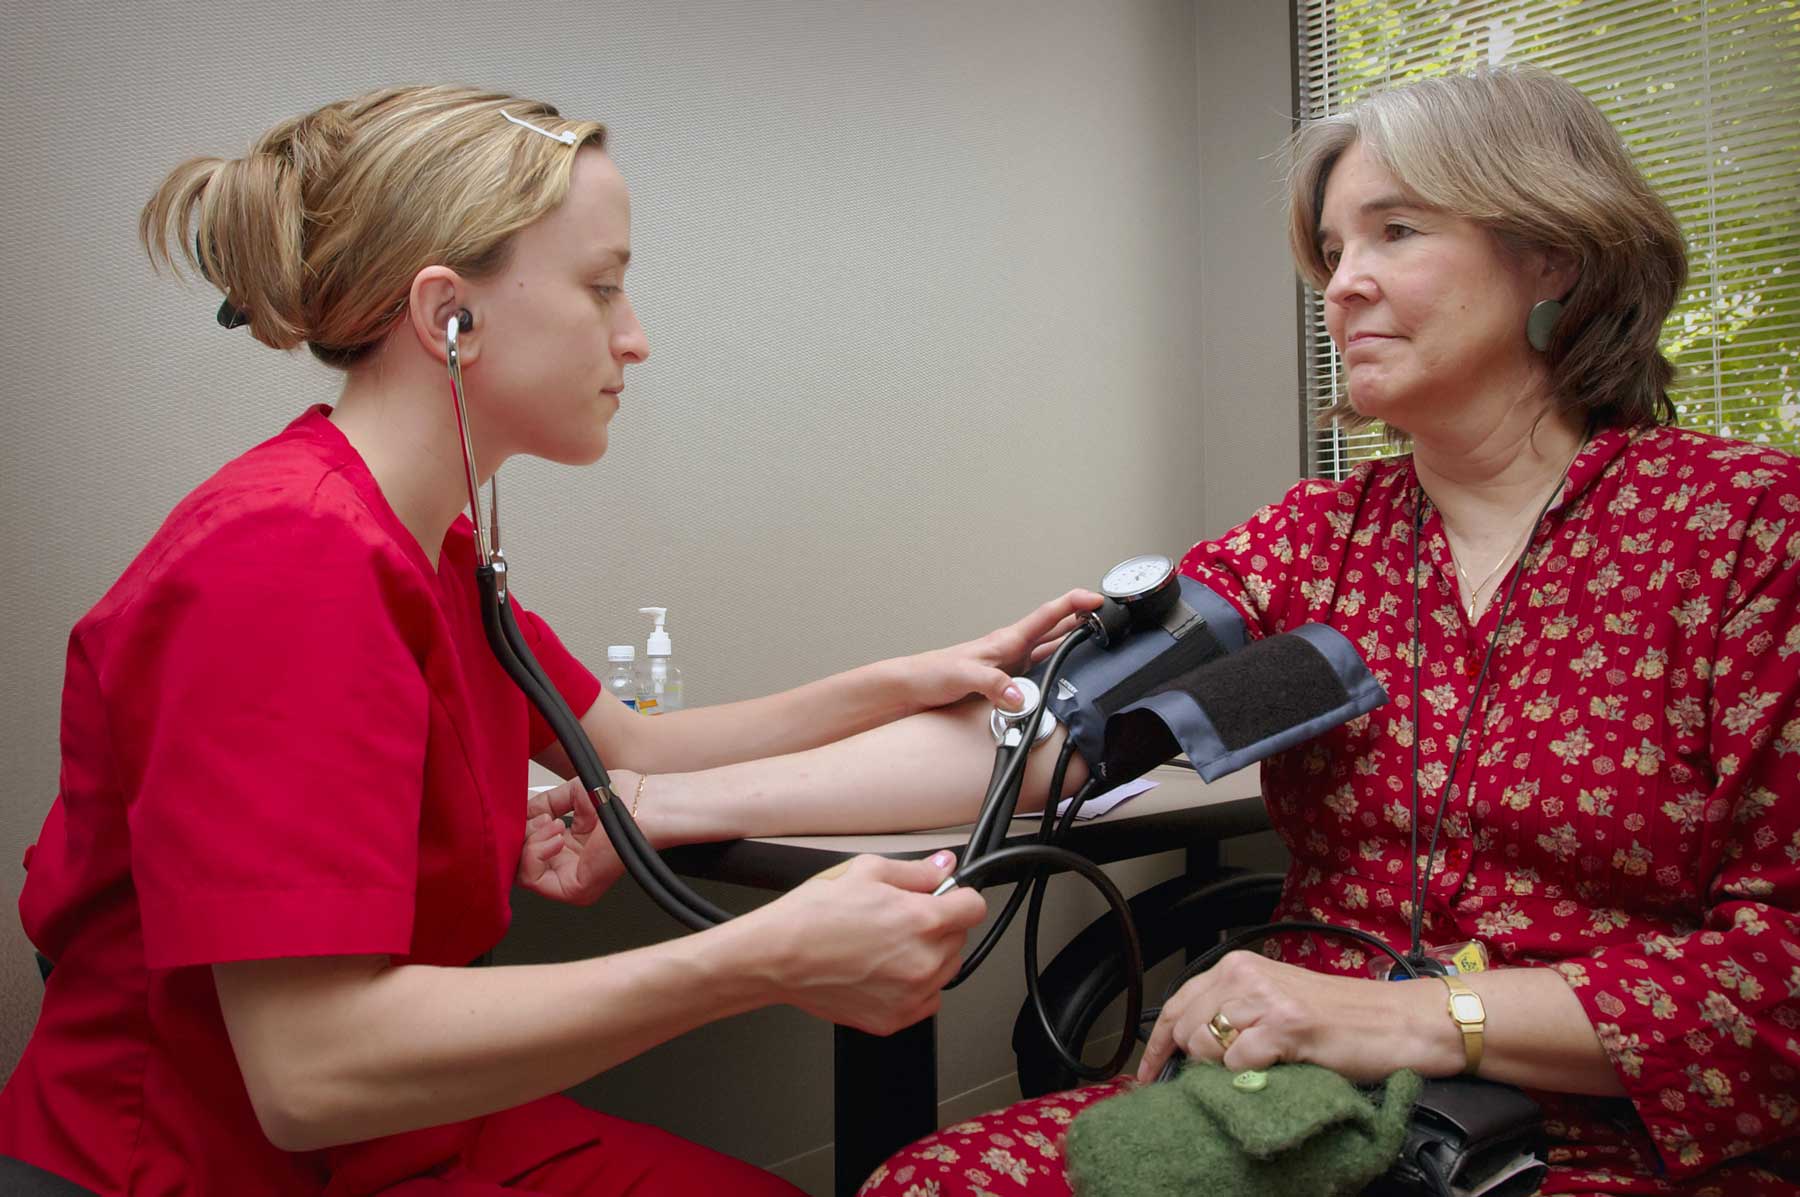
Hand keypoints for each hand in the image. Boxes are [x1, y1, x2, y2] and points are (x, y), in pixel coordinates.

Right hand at [516, 773, 640, 905]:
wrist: (644, 805)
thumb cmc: (624, 798)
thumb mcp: (572, 795)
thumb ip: (542, 805)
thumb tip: (521, 812)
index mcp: (571, 846)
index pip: (529, 847)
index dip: (523, 828)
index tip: (531, 812)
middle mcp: (570, 865)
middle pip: (521, 860)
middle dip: (525, 834)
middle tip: (544, 818)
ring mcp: (572, 879)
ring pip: (522, 870)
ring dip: (530, 842)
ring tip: (554, 825)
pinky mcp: (574, 888)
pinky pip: (533, 879)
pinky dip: (535, 853)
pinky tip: (556, 837)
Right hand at [752, 851, 987, 1034]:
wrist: (777, 957)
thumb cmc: (813, 915)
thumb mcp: (866, 872)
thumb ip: (916, 872)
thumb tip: (943, 867)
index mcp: (922, 920)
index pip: (974, 907)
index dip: (959, 897)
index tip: (946, 898)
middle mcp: (923, 961)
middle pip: (959, 938)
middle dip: (939, 925)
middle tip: (900, 918)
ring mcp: (910, 995)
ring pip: (946, 970)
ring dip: (929, 955)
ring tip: (887, 945)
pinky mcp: (895, 1019)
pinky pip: (927, 1000)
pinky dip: (915, 986)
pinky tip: (884, 970)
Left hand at [898, 589, 1104, 711]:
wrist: (910, 688)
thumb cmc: (931, 674)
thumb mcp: (963, 677)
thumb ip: (992, 684)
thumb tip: (1021, 696)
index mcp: (1006, 640)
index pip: (1047, 615)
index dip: (1074, 604)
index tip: (1097, 599)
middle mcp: (1012, 649)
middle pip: (1056, 628)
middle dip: (1083, 618)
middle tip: (1110, 616)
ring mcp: (1010, 665)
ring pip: (1051, 648)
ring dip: (1073, 641)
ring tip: (1099, 639)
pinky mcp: (1005, 681)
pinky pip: (1040, 671)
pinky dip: (1058, 668)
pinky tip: (1066, 677)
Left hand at [1135, 949, 1455, 1083]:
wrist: (1395, 1020)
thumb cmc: (1338, 1018)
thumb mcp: (1275, 1001)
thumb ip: (1233, 1011)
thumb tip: (1189, 1046)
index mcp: (1239, 965)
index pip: (1176, 1003)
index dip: (1157, 1044)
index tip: (1146, 1073)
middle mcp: (1245, 974)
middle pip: (1186, 1029)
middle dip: (1199, 1061)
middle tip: (1232, 1071)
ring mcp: (1264, 998)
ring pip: (1206, 1045)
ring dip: (1226, 1067)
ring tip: (1263, 1064)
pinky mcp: (1285, 1025)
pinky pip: (1239, 1062)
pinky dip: (1250, 1075)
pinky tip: (1276, 1068)